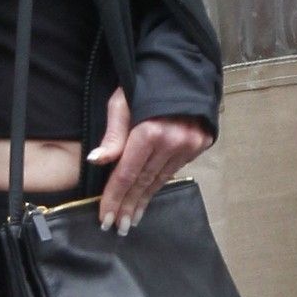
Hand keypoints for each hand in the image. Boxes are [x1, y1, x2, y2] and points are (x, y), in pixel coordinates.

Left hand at [86, 87, 212, 233]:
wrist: (182, 69)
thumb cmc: (145, 82)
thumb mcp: (121, 103)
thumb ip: (112, 136)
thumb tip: (97, 162)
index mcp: (149, 131)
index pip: (126, 174)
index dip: (114, 198)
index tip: (105, 218)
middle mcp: (172, 141)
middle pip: (143, 182)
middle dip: (128, 206)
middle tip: (117, 227)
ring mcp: (189, 144)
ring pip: (160, 179)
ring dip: (144, 201)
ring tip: (131, 220)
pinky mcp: (199, 144)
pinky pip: (174, 169)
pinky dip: (159, 184)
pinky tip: (149, 196)